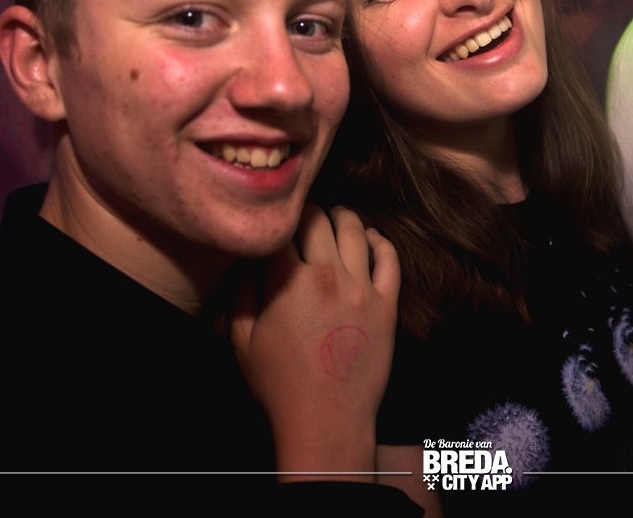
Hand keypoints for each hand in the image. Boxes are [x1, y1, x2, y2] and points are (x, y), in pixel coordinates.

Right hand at [232, 204, 400, 479]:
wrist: (327, 419)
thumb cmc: (280, 384)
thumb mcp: (243, 340)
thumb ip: (244, 294)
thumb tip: (250, 263)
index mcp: (290, 282)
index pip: (282, 229)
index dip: (276, 220)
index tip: (274, 220)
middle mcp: (329, 276)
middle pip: (319, 220)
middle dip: (307, 212)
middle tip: (303, 214)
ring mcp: (362, 289)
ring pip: (356, 232)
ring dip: (343, 217)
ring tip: (337, 216)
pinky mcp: (387, 305)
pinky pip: (389, 260)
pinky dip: (380, 242)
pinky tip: (371, 237)